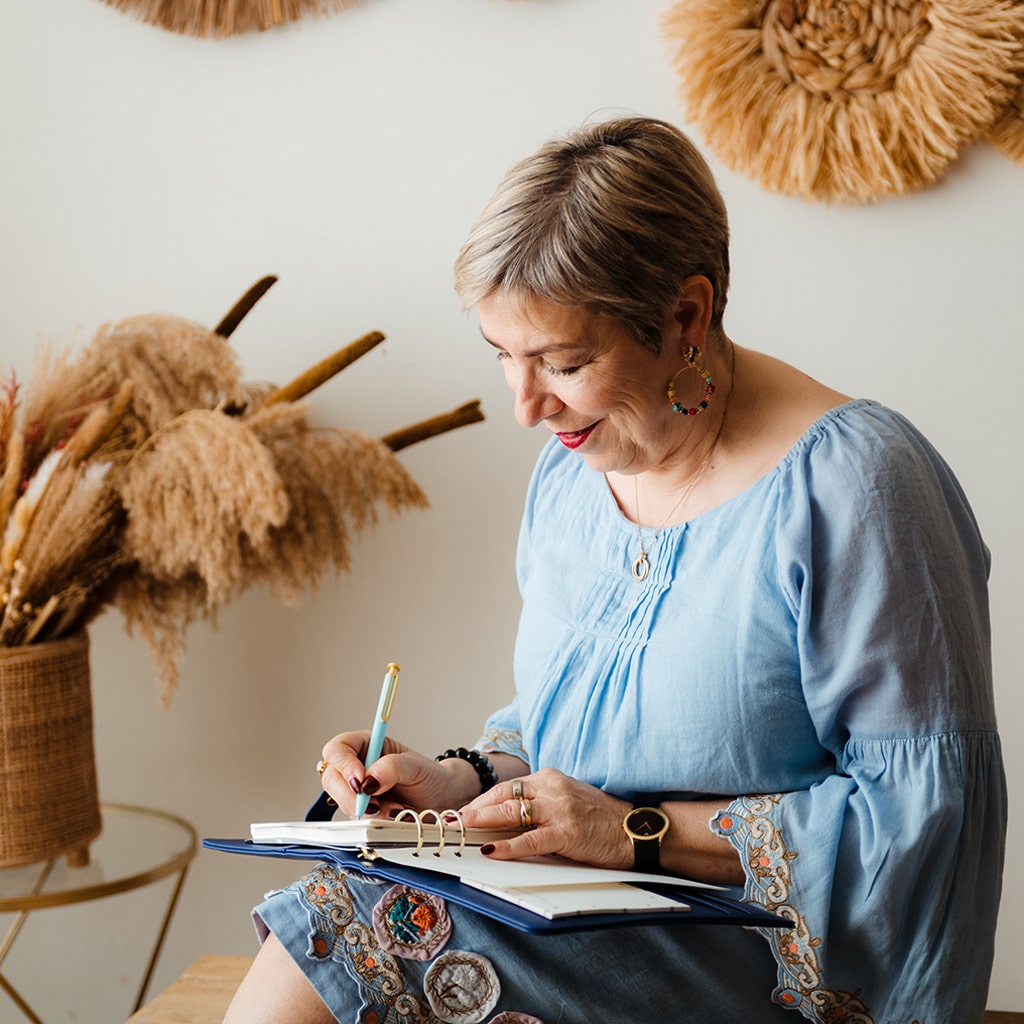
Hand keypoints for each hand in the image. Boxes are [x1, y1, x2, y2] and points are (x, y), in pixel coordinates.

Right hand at [318, 732, 475, 817]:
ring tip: (393, 809)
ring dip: (365, 810)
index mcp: (366, 744)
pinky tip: (390, 816)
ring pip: (341, 801)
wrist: (441, 799)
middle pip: (332, 778)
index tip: (360, 780)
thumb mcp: (415, 767)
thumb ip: (392, 767)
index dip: (343, 764)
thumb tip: (369, 780)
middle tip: (374, 803)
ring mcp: (356, 790)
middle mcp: (357, 766)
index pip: (338, 749)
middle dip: (351, 795)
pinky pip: (354, 818)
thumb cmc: (429, 776)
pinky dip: (370, 821)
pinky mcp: (361, 810)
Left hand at [459, 767, 632, 869]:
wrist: (635, 828)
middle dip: (474, 809)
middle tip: (453, 819)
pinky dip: (508, 845)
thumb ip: (541, 801)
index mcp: (550, 778)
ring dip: (482, 821)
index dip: (482, 800)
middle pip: (503, 795)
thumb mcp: (568, 798)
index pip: (507, 786)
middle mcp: (552, 788)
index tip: (464, 810)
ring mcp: (559, 809)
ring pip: (511, 812)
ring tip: (462, 829)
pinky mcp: (566, 832)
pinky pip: (530, 839)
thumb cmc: (601, 816)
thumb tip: (507, 816)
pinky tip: (491, 850)